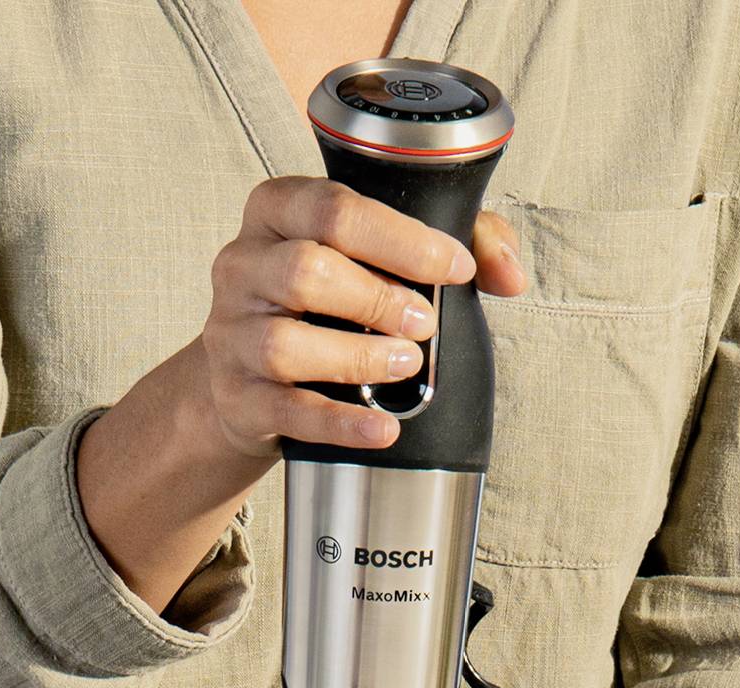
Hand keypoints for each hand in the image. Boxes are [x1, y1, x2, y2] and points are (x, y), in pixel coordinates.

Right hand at [197, 178, 525, 460]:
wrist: (248, 383)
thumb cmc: (321, 307)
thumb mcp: (372, 256)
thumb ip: (452, 241)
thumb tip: (507, 273)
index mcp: (277, 212)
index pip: (333, 209)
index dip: (401, 238)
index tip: (454, 265)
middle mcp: (244, 266)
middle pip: (306, 270)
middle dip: (378, 296)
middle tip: (425, 322)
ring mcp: (232, 334)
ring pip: (287, 344)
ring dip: (358, 356)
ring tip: (405, 364)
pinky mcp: (238, 397)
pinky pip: (289, 411)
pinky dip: (342, 423)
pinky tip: (382, 427)